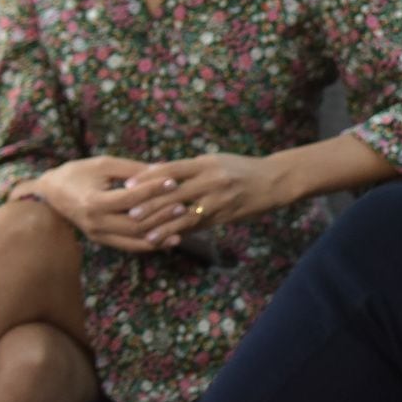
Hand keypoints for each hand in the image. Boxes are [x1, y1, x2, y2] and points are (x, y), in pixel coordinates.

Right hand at [28, 155, 175, 252]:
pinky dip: (150, 243)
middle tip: (183, 204)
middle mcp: (96, 223)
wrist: (50, 194)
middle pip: (135, 223)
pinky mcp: (102, 240)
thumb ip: (133, 169)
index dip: (153, 190)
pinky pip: (129, 246)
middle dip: (162, 214)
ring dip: (161, 232)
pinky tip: (169, 238)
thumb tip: (164, 169)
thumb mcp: (104, 165)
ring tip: (182, 223)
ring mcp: (98, 235)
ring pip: (135, 239)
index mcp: (94, 202)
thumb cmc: (78, 173)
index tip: (173, 181)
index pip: (131, 199)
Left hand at [122, 153, 290, 248]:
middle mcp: (211, 180)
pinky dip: (182, 233)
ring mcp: (218, 200)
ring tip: (145, 234)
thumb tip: (157, 174)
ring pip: (185, 215)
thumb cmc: (241, 168)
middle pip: (174, 194)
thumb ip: (190, 169)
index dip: (148, 178)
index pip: (170, 169)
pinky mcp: (224, 216)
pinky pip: (199, 226)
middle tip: (129, 213)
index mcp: (206, 163)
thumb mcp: (216, 161)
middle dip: (150, 205)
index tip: (128, 185)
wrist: (273, 180)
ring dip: (163, 226)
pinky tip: (168, 240)